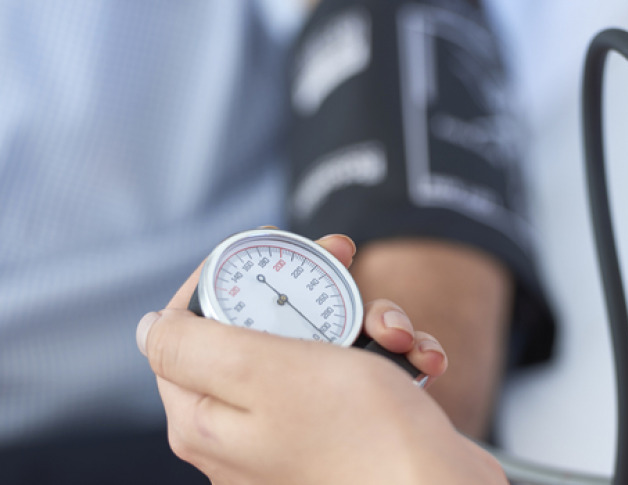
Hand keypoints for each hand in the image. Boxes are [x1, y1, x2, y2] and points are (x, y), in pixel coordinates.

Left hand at [136, 234, 505, 483]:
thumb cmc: (362, 434)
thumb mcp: (265, 371)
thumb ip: (193, 344)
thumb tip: (151, 327)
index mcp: (206, 416)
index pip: (187, 325)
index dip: (226, 275)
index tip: (272, 246)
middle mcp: (245, 428)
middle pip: (261, 328)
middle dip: (314, 290)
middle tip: (345, 258)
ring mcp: (299, 431)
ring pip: (320, 344)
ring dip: (367, 321)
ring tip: (398, 333)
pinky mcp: (347, 431)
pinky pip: (358, 374)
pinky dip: (390, 356)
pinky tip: (421, 359)